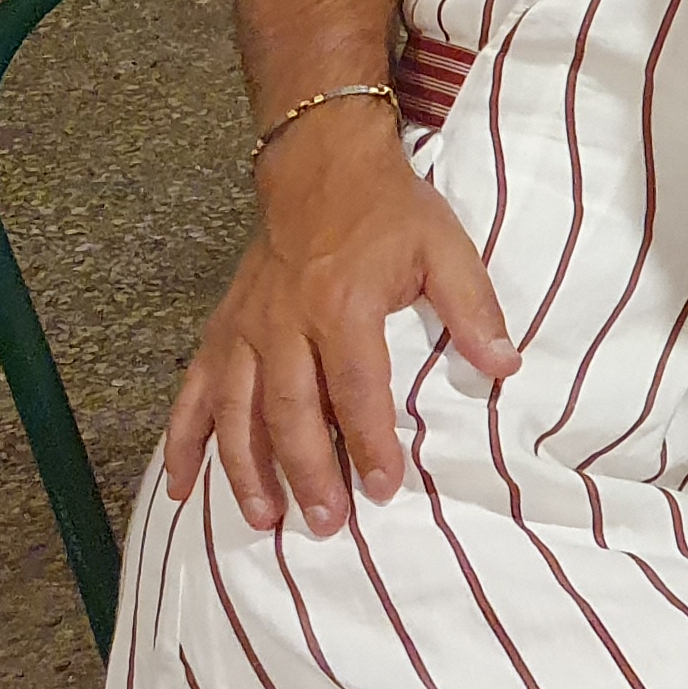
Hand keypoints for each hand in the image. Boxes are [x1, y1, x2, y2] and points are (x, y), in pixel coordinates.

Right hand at [160, 105, 516, 534]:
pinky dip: (183, 441)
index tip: (383, 488)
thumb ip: (475, 309)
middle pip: (290, 411)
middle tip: (326, 524)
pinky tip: (183, 486)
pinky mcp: (220, 330)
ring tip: (265, 520)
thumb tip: (505, 367)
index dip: (368, 442)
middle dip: (307, 472)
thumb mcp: (446, 247)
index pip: (356, 388)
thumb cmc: (390, 211)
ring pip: (236, 411)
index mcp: (342, 304)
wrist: (321, 164)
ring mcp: (244, 329)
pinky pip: (192, 392)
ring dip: (246, 470)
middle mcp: (283, 322)